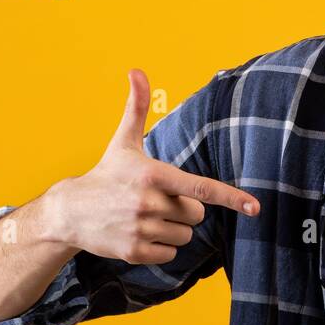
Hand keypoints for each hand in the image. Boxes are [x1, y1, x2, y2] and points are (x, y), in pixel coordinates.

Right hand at [44, 68, 259, 263]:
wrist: (69, 211)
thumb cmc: (107, 174)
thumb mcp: (123, 141)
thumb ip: (137, 107)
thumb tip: (137, 70)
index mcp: (153, 175)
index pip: (200, 188)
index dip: (230, 197)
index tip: (255, 206)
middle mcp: (148, 202)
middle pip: (196, 214)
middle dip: (184, 209)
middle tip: (157, 201)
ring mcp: (140, 228)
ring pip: (185, 236)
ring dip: (173, 229)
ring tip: (146, 217)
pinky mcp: (133, 252)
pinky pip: (170, 255)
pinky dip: (161, 248)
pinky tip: (140, 233)